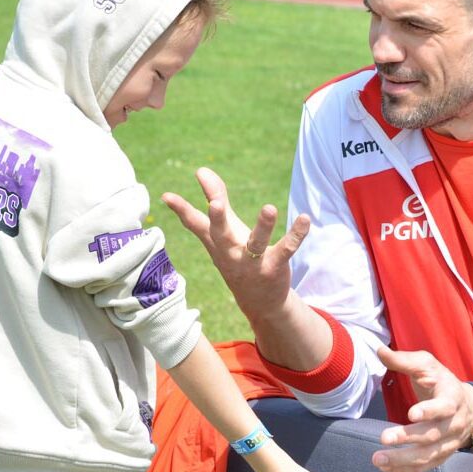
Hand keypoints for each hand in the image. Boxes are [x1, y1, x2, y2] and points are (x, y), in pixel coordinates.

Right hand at [161, 167, 310, 320]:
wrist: (259, 302)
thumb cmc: (237, 257)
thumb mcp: (225, 229)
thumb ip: (214, 198)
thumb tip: (201, 169)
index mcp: (217, 241)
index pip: (196, 223)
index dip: (181, 209)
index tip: (167, 195)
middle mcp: (230, 252)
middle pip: (220, 234)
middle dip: (217, 219)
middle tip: (216, 203)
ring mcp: (252, 261)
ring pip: (256, 243)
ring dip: (263, 226)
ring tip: (269, 208)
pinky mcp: (274, 266)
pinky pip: (286, 249)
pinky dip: (297, 234)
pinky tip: (305, 219)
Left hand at [370, 347, 472, 471]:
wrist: (470, 408)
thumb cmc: (442, 382)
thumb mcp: (428, 365)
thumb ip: (404, 360)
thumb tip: (379, 350)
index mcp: (452, 398)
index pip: (444, 406)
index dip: (429, 410)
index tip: (411, 413)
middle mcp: (453, 424)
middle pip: (433, 435)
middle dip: (408, 437)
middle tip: (384, 437)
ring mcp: (448, 443)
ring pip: (428, 456)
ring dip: (402, 459)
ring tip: (377, 458)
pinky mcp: (440, 456)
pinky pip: (424, 467)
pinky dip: (404, 470)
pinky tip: (385, 467)